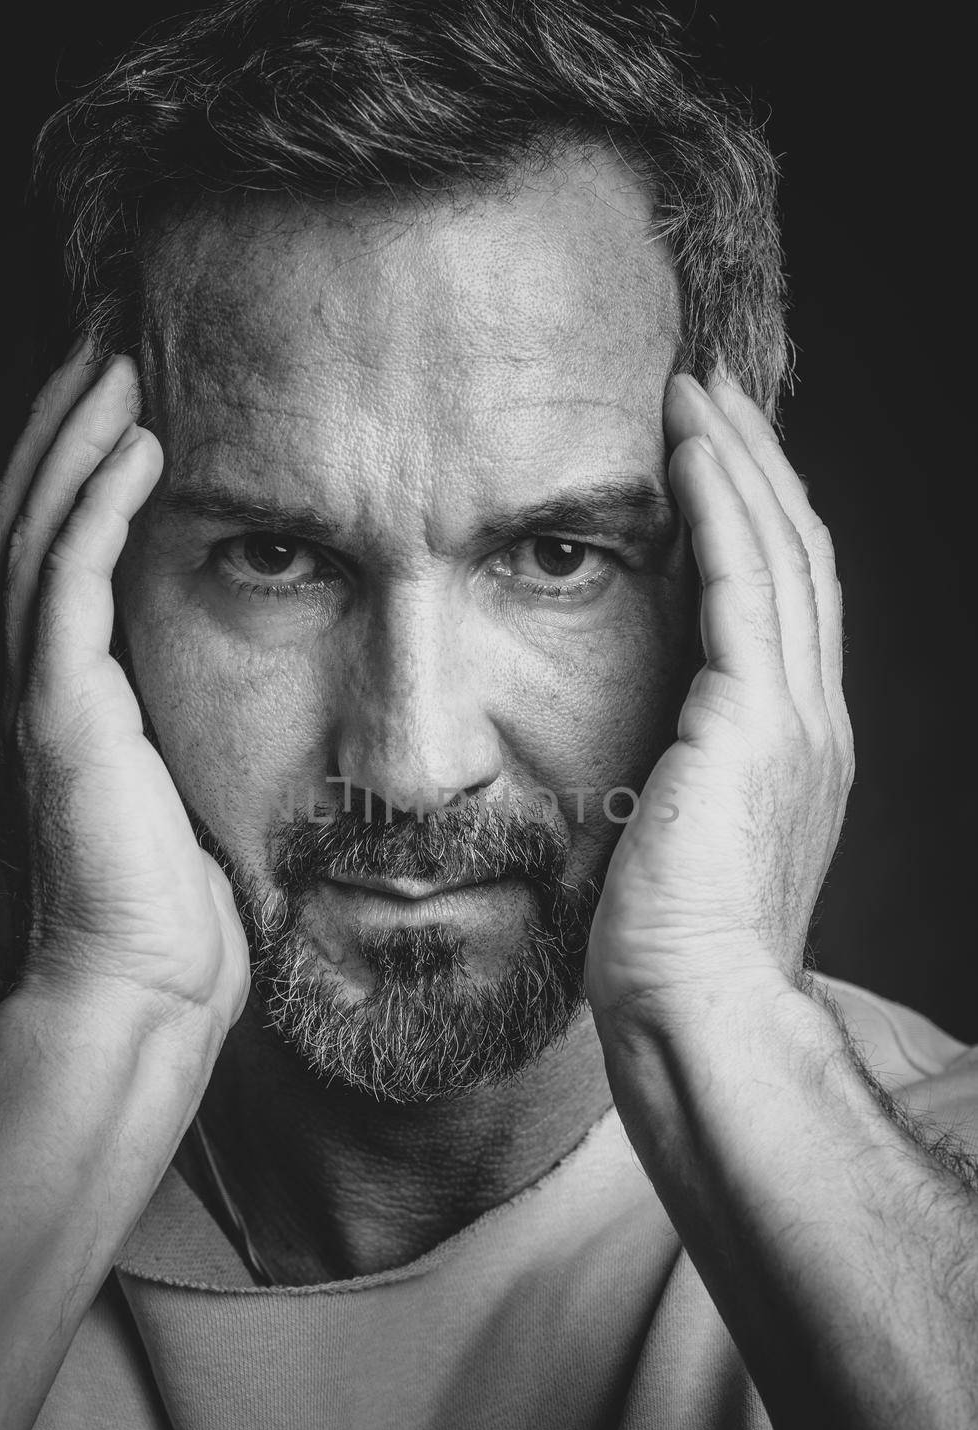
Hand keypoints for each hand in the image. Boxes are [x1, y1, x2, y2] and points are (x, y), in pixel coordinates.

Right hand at [0, 343, 249, 1039]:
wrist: (140, 992)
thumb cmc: (177, 907)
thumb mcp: (189, 791)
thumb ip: (191, 722)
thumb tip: (267, 676)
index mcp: (63, 693)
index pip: (58, 546)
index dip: (83, 462)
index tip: (137, 389)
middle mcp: (34, 680)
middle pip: (30, 511)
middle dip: (70, 419)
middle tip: (119, 334)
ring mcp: (38, 695)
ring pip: (37, 527)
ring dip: (78, 435)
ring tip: (125, 355)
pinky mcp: (58, 716)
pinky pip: (66, 584)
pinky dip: (96, 504)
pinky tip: (137, 441)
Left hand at [585, 373, 853, 1026]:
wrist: (698, 1013)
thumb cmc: (672, 957)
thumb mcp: (679, 848)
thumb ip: (679, 783)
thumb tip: (640, 756)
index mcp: (798, 752)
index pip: (788, 608)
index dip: (757, 525)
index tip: (711, 463)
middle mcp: (814, 723)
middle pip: (800, 558)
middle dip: (757, 467)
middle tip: (712, 393)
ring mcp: (795, 718)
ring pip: (783, 550)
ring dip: (739, 461)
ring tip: (696, 391)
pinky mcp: (753, 720)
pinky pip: (744, 581)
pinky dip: (721, 503)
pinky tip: (686, 447)